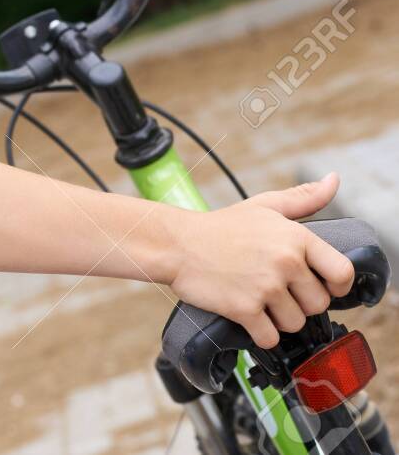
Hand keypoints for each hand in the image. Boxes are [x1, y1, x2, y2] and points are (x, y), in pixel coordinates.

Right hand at [164, 172, 355, 348]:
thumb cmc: (221, 227)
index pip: (342, 272)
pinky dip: (261, 334)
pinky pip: (270, 338)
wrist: (176, 244)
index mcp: (296, 238)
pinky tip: (249, 317)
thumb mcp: (264, 206)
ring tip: (260, 301)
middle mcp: (285, 262)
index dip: (337, 285)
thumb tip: (334, 180)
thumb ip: (304, 198)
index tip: (323, 286)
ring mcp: (265, 287)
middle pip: (318, 303)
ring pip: (295, 323)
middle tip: (277, 291)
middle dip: (300, 302)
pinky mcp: (244, 309)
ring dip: (280, 320)